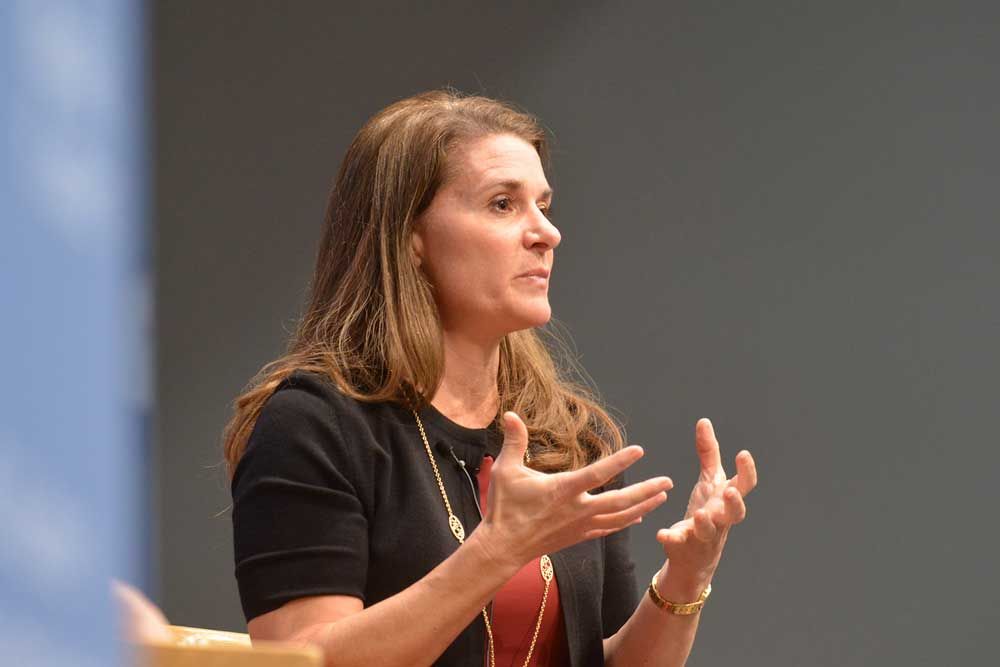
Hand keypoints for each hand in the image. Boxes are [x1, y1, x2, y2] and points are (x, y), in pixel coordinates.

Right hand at [477, 411, 673, 568]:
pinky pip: (609, 529)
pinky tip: (638, 516)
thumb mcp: (505, 470)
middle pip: (621, 501)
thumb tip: (511, 414)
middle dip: (647, 491)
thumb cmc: (504, 507)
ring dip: (643, 506)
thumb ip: (514, 441)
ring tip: (662, 497)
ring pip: (620, 517)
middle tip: (668, 482)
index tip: (640, 450)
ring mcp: (580, 525)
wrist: (503, 547)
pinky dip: (626, 522)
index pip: (598, 473)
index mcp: (563, 490)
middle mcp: (578, 509)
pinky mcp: (579, 536)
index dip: (620, 461)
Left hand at [655, 418, 756, 582]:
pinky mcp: (683, 546)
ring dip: (705, 523)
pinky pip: (678, 543)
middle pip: (735, 514)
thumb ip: (708, 453)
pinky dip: (671, 538)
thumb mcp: (709, 481)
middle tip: (729, 493)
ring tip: (700, 515)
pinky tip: (662, 533)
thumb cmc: (706, 512)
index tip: (743, 453)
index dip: (747, 471)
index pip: (745, 486)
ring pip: (709, 532)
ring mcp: (703, 535)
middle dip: (735, 504)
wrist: (694, 555)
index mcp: (726, 500)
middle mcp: (720, 518)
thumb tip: (704, 421)